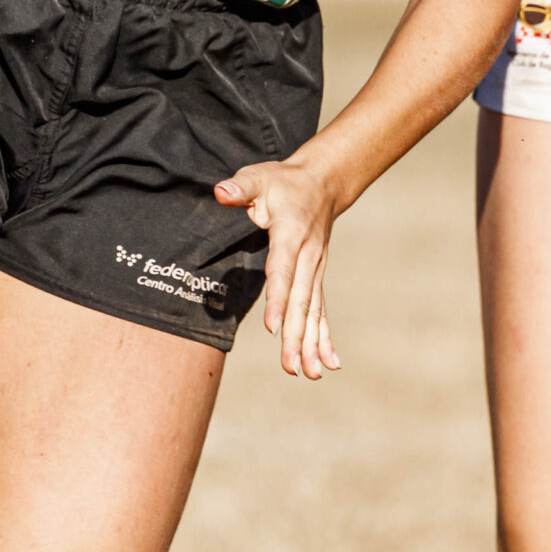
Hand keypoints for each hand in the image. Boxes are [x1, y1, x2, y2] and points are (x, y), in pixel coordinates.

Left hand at [214, 159, 346, 379]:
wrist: (322, 183)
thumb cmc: (282, 182)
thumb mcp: (259, 177)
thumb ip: (241, 187)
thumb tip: (221, 192)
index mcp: (291, 234)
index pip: (282, 271)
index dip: (278, 299)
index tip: (273, 327)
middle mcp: (308, 257)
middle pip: (300, 301)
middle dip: (295, 336)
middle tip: (292, 367)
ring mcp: (316, 270)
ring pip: (313, 311)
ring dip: (311, 344)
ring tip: (311, 374)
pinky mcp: (317, 278)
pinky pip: (321, 311)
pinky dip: (324, 338)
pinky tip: (329, 364)